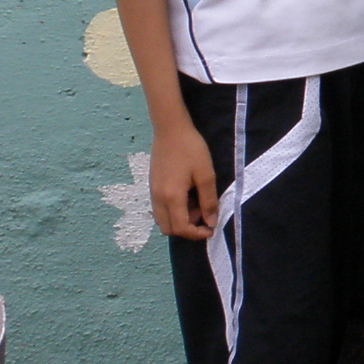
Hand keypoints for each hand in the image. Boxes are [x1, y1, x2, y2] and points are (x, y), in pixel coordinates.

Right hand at [150, 118, 217, 239]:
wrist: (170, 129)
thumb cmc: (191, 149)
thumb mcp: (206, 175)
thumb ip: (208, 201)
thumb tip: (211, 222)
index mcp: (172, 197)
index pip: (181, 228)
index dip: (197, 234)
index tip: (211, 228)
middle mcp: (158, 198)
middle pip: (168, 229)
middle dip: (186, 229)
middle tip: (202, 214)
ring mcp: (152, 192)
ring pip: (162, 220)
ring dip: (179, 220)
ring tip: (195, 203)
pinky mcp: (152, 186)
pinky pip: (160, 209)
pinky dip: (173, 211)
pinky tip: (186, 195)